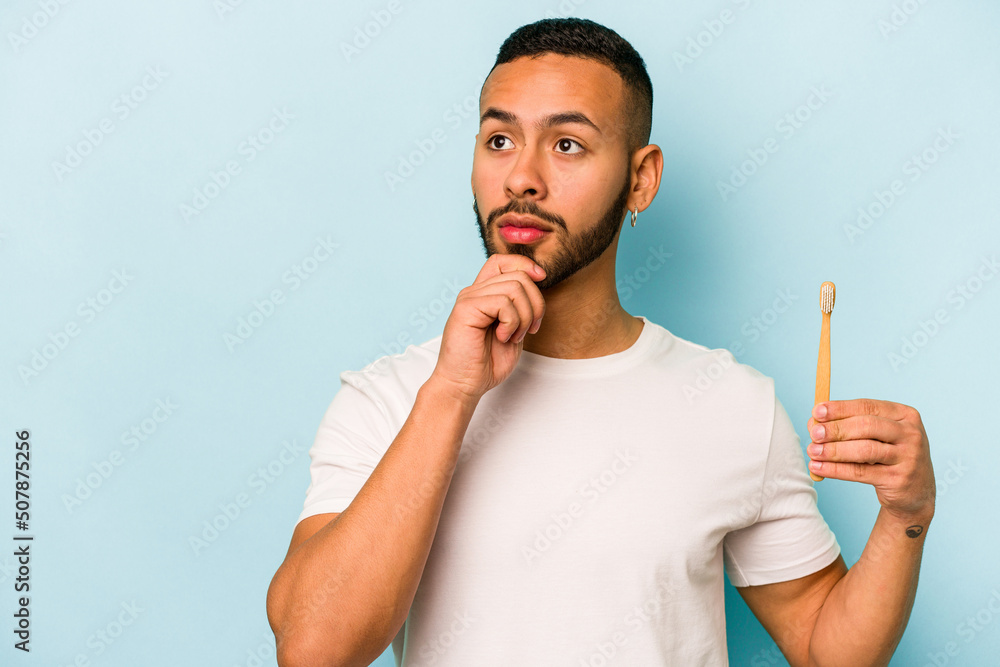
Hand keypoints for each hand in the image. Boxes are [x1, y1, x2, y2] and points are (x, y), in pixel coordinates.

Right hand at [430, 254, 545, 402]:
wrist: (464, 385)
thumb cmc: (486, 363)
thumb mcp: (514, 330)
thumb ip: (521, 307)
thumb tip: (537, 280)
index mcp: (484, 295)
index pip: (503, 261)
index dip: (525, 265)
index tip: (540, 281)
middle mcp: (475, 292)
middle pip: (518, 275)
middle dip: (536, 304)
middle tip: (528, 330)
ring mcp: (469, 298)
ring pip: (515, 287)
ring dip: (524, 317)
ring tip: (513, 337)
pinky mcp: (466, 308)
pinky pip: (503, 302)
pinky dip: (512, 323)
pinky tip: (502, 337)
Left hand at [806, 399, 934, 521]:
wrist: (914, 492)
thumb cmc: (887, 456)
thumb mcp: (876, 437)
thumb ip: (849, 425)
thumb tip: (814, 424)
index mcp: (904, 414)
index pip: (868, 406)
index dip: (840, 408)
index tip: (816, 412)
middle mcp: (911, 433)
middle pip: (867, 426)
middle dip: (836, 429)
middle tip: (814, 434)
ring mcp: (909, 457)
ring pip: (865, 450)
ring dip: (834, 450)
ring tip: (813, 451)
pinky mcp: (899, 479)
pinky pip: (861, 472)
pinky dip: (836, 470)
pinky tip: (818, 468)